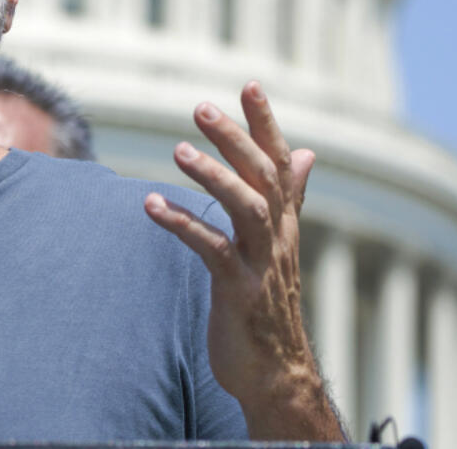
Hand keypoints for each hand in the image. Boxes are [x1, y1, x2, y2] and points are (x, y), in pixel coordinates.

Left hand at [143, 81, 342, 440]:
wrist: (275, 372)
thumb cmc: (268, 303)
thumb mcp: (279, 245)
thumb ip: (289, 197)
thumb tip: (306, 153)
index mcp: (284, 223)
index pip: (280, 163)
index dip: (265, 124)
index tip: (249, 84)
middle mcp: (278, 237)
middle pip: (263, 177)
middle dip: (235, 139)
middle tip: (200, 107)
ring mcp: (261, 264)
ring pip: (246, 209)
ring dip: (213, 177)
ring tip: (177, 150)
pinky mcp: (239, 291)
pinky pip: (212, 251)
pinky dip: (183, 225)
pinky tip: (151, 206)